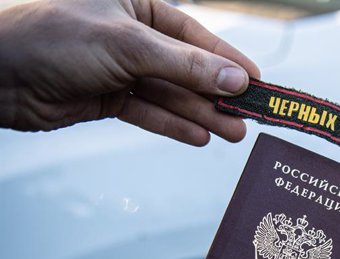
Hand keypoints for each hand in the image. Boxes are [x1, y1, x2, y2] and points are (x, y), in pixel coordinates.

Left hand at [0, 0, 259, 144]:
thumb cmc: (54, 38)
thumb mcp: (128, 46)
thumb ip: (185, 65)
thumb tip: (235, 77)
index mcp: (136, 5)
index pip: (194, 35)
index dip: (227, 59)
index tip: (258, 81)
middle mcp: (131, 36)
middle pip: (186, 69)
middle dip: (217, 94)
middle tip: (249, 116)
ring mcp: (120, 69)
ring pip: (171, 95)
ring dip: (201, 115)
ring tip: (233, 133)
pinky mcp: (107, 98)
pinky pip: (149, 112)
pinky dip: (172, 125)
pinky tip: (199, 137)